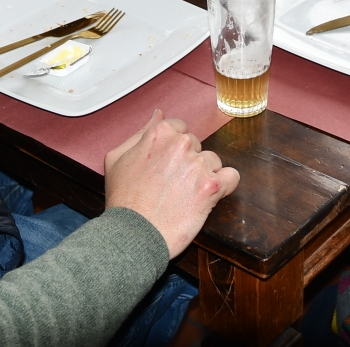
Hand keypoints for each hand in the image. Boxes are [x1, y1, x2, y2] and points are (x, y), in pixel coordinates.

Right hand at [104, 110, 238, 256]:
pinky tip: (210, 195)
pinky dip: (225, 185)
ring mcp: (198, 164)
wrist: (134, 233)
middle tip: (173, 184)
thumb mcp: (117, 158)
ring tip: (187, 195)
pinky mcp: (212, 186)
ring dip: (204, 175)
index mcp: (160, 133)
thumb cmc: (123, 200)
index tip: (168, 165)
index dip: (174, 150)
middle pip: (197, 145)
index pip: (180, 129)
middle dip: (188, 162)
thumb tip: (158, 114)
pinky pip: (231, 177)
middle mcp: (181, 144)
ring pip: (213, 161)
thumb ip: (140, 132)